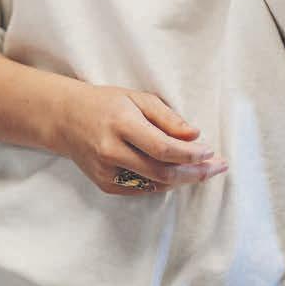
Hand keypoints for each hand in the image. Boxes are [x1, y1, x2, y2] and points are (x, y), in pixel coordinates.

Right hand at [53, 82, 228, 195]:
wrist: (66, 119)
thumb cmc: (106, 103)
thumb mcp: (137, 98)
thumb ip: (167, 118)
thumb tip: (195, 136)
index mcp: (121, 124)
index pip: (163, 148)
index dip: (190, 154)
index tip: (210, 152)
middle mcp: (111, 151)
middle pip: (162, 172)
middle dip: (195, 173)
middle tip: (218, 167)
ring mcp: (107, 172)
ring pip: (155, 183)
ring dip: (183, 179)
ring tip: (204, 169)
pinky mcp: (105, 185)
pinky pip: (142, 187)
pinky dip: (163, 181)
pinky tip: (177, 173)